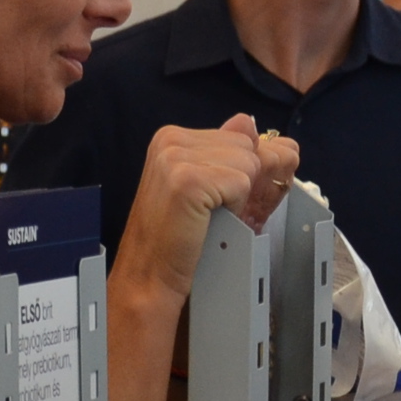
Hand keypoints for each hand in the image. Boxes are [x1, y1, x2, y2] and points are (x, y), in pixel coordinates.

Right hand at [113, 115, 299, 306]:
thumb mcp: (206, 184)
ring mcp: (176, 157)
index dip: (242, 170)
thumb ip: (228, 151)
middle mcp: (170, 139)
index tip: (222, 196)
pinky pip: (242, 183)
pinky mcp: (187, 180)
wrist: (149, 277)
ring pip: (249, 163)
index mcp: (172, 137)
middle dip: (242, 181)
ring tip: (208, 216)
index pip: (240, 134)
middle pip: (247, 146)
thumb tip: (251, 123)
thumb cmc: (177, 239)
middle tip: (213, 211)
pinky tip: (208, 220)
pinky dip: (234, 207)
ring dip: (238, 196)